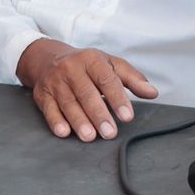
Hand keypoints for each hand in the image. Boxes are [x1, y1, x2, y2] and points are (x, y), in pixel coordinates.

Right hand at [16, 39, 157, 140]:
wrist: (48, 58)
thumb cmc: (86, 65)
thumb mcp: (111, 65)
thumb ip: (132, 79)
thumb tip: (153, 93)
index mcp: (92, 60)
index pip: (107, 80)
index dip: (117, 98)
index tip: (127, 116)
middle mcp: (72, 69)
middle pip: (86, 93)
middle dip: (98, 114)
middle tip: (110, 132)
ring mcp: (55, 82)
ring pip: (68, 103)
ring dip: (79, 121)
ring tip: (90, 137)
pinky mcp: (42, 94)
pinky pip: (49, 109)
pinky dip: (56, 121)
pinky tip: (64, 132)